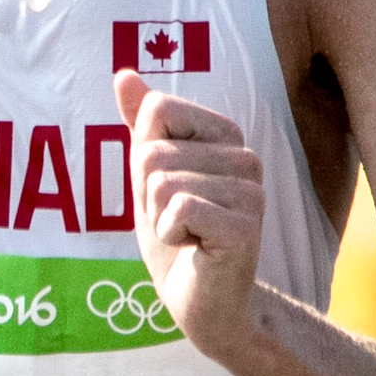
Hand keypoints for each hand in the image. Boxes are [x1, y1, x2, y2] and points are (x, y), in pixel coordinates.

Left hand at [116, 70, 264, 362]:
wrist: (201, 301)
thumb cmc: (178, 235)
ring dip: (158, 219)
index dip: (143, 156)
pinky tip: (195, 248)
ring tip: (187, 236)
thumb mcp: (150, 175)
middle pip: (152, 152)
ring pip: (161, 182)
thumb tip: (124, 73)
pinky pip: (177, 209)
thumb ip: (142, 125)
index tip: (166, 188)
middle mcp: (247, 158)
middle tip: (176, 221)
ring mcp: (251, 192)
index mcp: (227, 137)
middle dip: (147, 194)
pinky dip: (170, 234)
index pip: (159, 110)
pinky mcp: (245, 226)